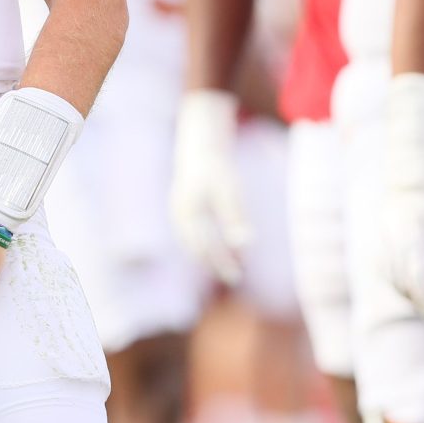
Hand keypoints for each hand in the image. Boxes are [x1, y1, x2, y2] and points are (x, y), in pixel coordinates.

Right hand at [170, 90, 252, 283]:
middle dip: (216, 263)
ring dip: (211, 255)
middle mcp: (180, 216)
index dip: (220, 263)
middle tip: (235, 277)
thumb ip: (235, 217)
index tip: (236, 275)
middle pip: (197, 248)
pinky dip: (206, 244)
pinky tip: (221, 247)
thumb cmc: (217, 167)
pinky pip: (193, 234)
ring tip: (231, 265)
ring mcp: (178, 213)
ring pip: (194, 242)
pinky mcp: (182, 210)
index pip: (204, 248)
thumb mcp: (229, 191)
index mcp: (189, 213)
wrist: (199, 145)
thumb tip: (245, 244)